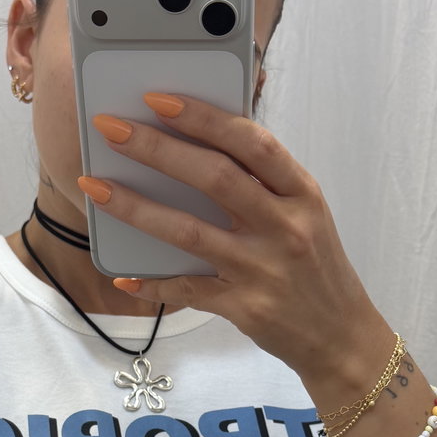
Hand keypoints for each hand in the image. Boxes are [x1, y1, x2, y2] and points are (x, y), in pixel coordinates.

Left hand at [79, 93, 378, 380]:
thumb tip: (197, 144)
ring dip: (135, 207)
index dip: (204, 117)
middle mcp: (285, 227)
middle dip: (156, 149)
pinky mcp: (246, 307)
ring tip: (95, 188)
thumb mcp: (306, 214)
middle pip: (214, 178)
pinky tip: (123, 275)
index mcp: (302, 193)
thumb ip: (264, 183)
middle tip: (111, 129)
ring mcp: (264, 270)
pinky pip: (187, 290)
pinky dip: (152, 283)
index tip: (158, 98)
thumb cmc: (316, 267)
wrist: (342, 337)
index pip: (251, 143)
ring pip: (189, 232)